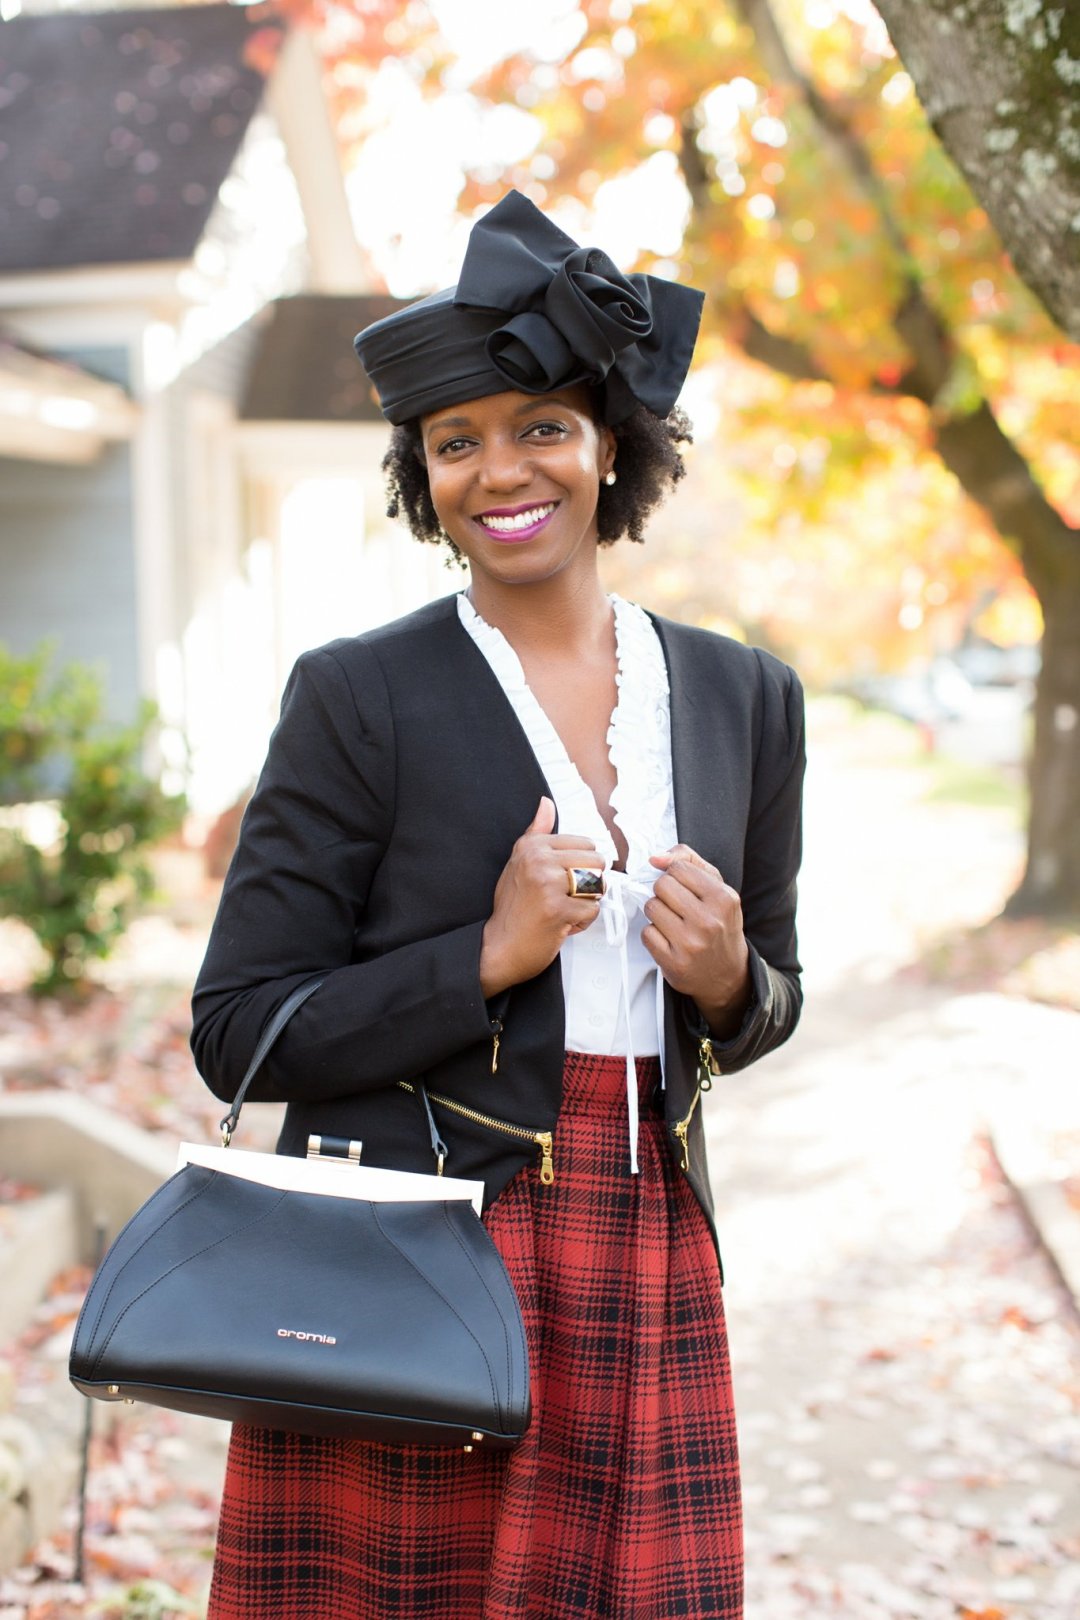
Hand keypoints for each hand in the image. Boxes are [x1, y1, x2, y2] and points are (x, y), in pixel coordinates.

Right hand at [479, 797, 605, 997]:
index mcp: (532, 846)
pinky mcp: (558, 909)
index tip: (559, 881)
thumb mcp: (518, 863)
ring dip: (586, 902)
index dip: (580, 866)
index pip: (585, 844)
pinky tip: (561, 924)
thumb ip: (537, 833)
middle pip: (596, 862)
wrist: (498, 947)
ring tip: (563, 909)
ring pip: (598, 885)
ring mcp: (548, 884)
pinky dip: (581, 922)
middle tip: (564, 898)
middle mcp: (539, 860)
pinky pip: (592, 910)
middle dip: (588, 884)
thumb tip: (546, 803)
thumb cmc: (512, 908)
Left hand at [643, 845, 750, 1037]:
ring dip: (658, 913)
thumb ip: (689, 861)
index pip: (678, 868)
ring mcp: (690, 943)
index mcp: (723, 898)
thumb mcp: (718, 889)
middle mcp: (709, 921)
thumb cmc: (720, 926)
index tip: (684, 887)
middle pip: (662, 885)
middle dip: (665, 893)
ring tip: (674, 922)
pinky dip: (654, 934)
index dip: (676, 875)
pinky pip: (646, 933)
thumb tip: (656, 857)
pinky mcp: (673, 962)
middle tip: (678, 906)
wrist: (728, 974)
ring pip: (651, 907)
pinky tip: (669, 939)